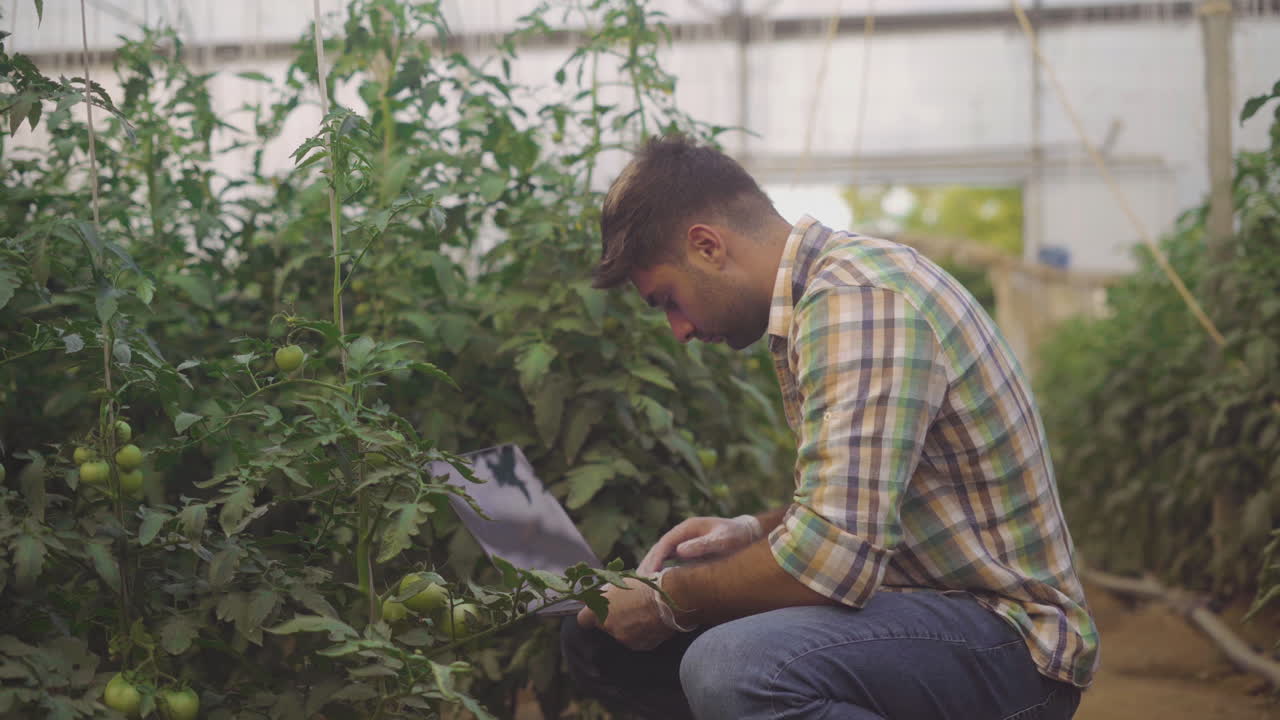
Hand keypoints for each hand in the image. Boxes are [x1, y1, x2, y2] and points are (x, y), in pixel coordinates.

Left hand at [577, 577, 673, 650]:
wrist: (668, 599)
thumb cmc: (643, 586)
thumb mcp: (618, 582)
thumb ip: (603, 594)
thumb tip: (592, 597)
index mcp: (598, 611)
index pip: (583, 620)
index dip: (590, 615)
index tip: (596, 610)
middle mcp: (608, 628)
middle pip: (605, 627)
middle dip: (612, 619)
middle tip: (626, 607)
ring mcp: (624, 639)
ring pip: (622, 634)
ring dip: (628, 626)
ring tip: (642, 612)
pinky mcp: (640, 646)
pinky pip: (637, 640)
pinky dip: (641, 633)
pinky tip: (650, 620)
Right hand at [638, 515, 762, 574]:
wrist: (747, 533)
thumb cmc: (735, 536)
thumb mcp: (721, 540)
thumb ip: (702, 545)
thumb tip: (679, 551)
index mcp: (687, 527)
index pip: (665, 543)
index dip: (656, 558)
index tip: (650, 573)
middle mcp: (682, 533)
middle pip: (659, 548)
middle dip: (648, 563)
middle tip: (639, 581)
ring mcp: (684, 540)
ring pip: (661, 553)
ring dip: (651, 566)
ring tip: (642, 583)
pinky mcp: (687, 549)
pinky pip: (668, 558)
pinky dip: (659, 568)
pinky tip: (655, 580)